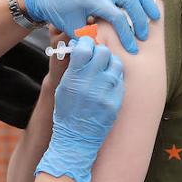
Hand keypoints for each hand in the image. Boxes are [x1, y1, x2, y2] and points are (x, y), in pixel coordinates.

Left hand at [22, 0, 160, 53]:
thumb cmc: (61, 13)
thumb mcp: (73, 29)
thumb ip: (90, 39)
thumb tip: (105, 52)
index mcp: (93, 1)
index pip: (118, 18)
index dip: (127, 35)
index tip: (132, 49)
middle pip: (130, 0)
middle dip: (140, 20)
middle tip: (144, 37)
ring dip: (147, 0)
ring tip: (155, 17)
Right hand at [35, 37, 123, 181]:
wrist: (76, 139)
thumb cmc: (66, 112)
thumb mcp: (62, 88)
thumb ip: (71, 67)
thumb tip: (79, 46)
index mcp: (74, 78)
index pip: (85, 47)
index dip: (85, 42)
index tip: (85, 44)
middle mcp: (91, 84)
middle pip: (103, 52)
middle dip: (99, 51)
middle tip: (95, 55)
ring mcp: (106, 93)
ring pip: (115, 63)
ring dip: (109, 62)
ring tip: (103, 68)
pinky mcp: (116, 101)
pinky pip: (119, 80)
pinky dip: (114, 77)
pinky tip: (107, 82)